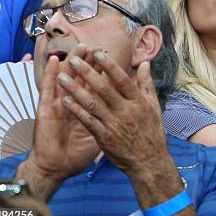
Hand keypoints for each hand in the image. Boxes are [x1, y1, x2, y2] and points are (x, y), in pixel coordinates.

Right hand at [22, 45, 99, 187]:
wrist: (56, 168)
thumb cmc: (77, 154)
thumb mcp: (100, 137)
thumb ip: (112, 121)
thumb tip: (128, 112)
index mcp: (89, 110)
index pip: (98, 88)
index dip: (104, 74)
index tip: (112, 59)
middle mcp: (74, 104)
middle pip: (83, 80)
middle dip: (90, 63)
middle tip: (97, 46)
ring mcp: (59, 105)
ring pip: (67, 79)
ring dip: (73, 63)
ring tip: (80, 48)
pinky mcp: (46, 110)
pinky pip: (48, 90)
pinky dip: (51, 75)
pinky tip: (56, 62)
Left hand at [57, 50, 170, 175]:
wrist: (149, 162)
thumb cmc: (152, 132)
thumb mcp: (154, 107)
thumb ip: (147, 84)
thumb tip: (144, 64)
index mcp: (139, 102)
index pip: (122, 80)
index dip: (110, 65)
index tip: (98, 52)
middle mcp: (126, 112)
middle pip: (104, 89)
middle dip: (88, 73)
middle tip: (74, 59)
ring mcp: (114, 125)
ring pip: (92, 104)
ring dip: (75, 90)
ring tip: (62, 78)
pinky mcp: (104, 138)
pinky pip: (87, 121)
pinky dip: (76, 110)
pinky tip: (65, 100)